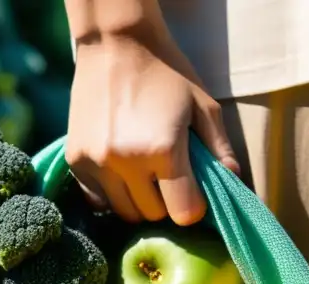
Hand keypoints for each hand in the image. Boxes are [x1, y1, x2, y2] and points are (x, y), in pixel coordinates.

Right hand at [66, 33, 239, 225]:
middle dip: (165, 202)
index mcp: (163, 149)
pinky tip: (119, 172)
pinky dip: (111, 194)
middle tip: (167, 178)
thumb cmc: (166, 73)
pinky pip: (97, 200)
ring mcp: (97, 163)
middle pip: (152, 214)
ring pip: (124, 211)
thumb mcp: (203, 105)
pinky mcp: (76, 161)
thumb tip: (232, 183)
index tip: (191, 192)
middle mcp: (126, 162)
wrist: (114, 44)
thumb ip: (220, 148)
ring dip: (137, 201)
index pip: (183, 211)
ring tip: (142, 175)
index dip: (192, 206)